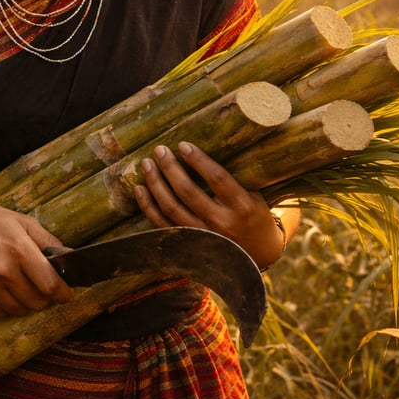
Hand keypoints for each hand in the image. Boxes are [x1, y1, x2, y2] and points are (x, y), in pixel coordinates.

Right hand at [0, 196, 73, 317]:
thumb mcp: (22, 221)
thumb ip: (47, 240)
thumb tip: (70, 255)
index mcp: (19, 249)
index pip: (49, 284)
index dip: (63, 293)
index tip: (67, 294)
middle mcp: (2, 270)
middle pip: (36, 301)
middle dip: (46, 298)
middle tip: (44, 288)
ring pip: (18, 310)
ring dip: (27, 303)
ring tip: (24, 287)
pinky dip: (7, 306)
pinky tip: (5, 290)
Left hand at [133, 142, 286, 269]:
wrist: (258, 254)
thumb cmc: (254, 215)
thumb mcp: (254, 195)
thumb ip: (233, 177)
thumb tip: (210, 143)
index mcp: (241, 206)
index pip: (217, 178)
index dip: (198, 160)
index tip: (183, 145)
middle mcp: (221, 222)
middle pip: (188, 192)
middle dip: (170, 168)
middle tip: (159, 150)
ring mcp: (203, 236)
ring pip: (172, 208)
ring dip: (156, 184)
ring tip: (147, 164)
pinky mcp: (190, 245)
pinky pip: (163, 225)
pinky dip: (148, 207)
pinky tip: (140, 189)